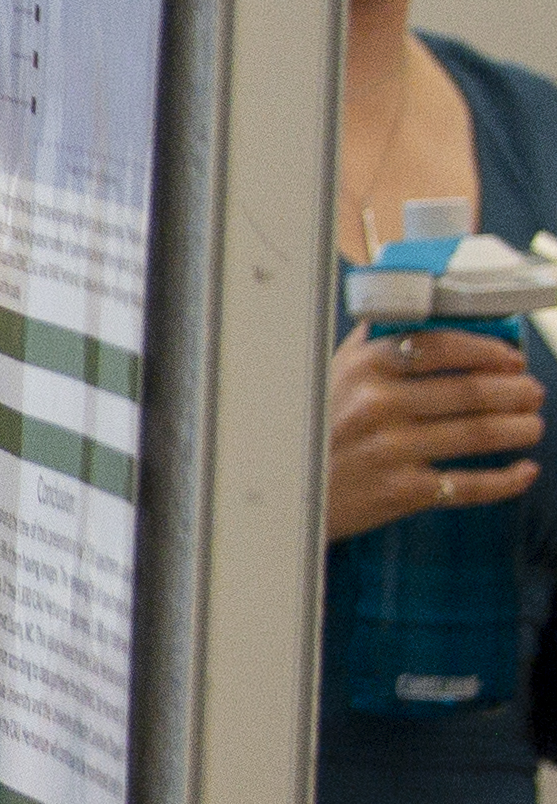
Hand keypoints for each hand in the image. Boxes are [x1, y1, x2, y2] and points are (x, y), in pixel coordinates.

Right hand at [324, 326, 540, 541]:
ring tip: (531, 425)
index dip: (489, 351)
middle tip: (531, 392)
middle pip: (470, 391)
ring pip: (477, 434)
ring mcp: (390, 450)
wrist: (274, 491)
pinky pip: (467, 486)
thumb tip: (412, 311)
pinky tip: (522, 472)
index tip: (511, 358)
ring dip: (518, 429)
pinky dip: (504, 481)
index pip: (444, 347)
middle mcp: (378, 406)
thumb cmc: (305, 431)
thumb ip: (368, 344)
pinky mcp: (399, 492)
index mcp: (364, 369)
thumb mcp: (326, 375)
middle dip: (515, 391)